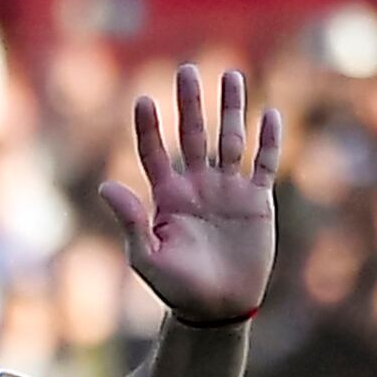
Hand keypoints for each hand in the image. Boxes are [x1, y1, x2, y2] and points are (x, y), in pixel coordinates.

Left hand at [102, 65, 281, 329]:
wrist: (216, 306)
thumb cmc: (176, 287)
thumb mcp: (146, 257)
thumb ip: (130, 221)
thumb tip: (107, 186)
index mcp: (167, 197)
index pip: (154, 153)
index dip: (150, 128)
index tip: (143, 99)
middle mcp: (197, 186)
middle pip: (194, 136)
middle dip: (191, 104)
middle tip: (187, 70)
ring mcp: (228, 190)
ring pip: (231, 140)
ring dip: (232, 110)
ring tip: (231, 76)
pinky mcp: (257, 200)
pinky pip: (264, 164)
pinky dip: (268, 141)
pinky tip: (269, 115)